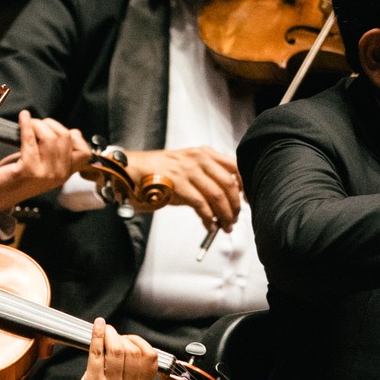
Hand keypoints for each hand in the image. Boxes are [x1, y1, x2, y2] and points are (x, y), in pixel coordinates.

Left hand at [0, 111, 94, 212]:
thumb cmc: (18, 178)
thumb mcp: (46, 166)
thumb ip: (59, 152)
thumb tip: (74, 132)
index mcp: (65, 174)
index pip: (84, 153)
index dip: (74, 137)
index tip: (58, 130)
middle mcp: (58, 175)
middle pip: (65, 138)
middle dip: (50, 125)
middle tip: (38, 124)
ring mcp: (45, 173)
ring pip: (50, 137)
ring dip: (38, 125)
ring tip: (29, 124)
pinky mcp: (28, 170)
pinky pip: (30, 140)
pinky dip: (26, 125)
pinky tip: (23, 118)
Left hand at [51, 318, 157, 379]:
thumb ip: (130, 373)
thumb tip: (129, 343)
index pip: (151, 360)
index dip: (140, 343)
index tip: (128, 339)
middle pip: (134, 352)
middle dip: (122, 337)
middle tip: (112, 335)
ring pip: (118, 351)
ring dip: (110, 334)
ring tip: (104, 329)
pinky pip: (98, 353)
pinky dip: (97, 336)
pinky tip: (97, 328)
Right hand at [126, 146, 242, 231]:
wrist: (131, 171)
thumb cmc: (158, 172)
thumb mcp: (188, 167)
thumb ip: (207, 177)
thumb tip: (225, 200)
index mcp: (205, 153)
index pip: (236, 167)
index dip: (246, 187)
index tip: (247, 202)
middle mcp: (199, 159)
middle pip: (229, 185)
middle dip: (235, 206)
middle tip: (234, 219)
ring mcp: (188, 171)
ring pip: (218, 196)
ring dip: (225, 215)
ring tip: (226, 226)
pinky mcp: (178, 185)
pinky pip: (201, 205)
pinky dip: (209, 219)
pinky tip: (209, 226)